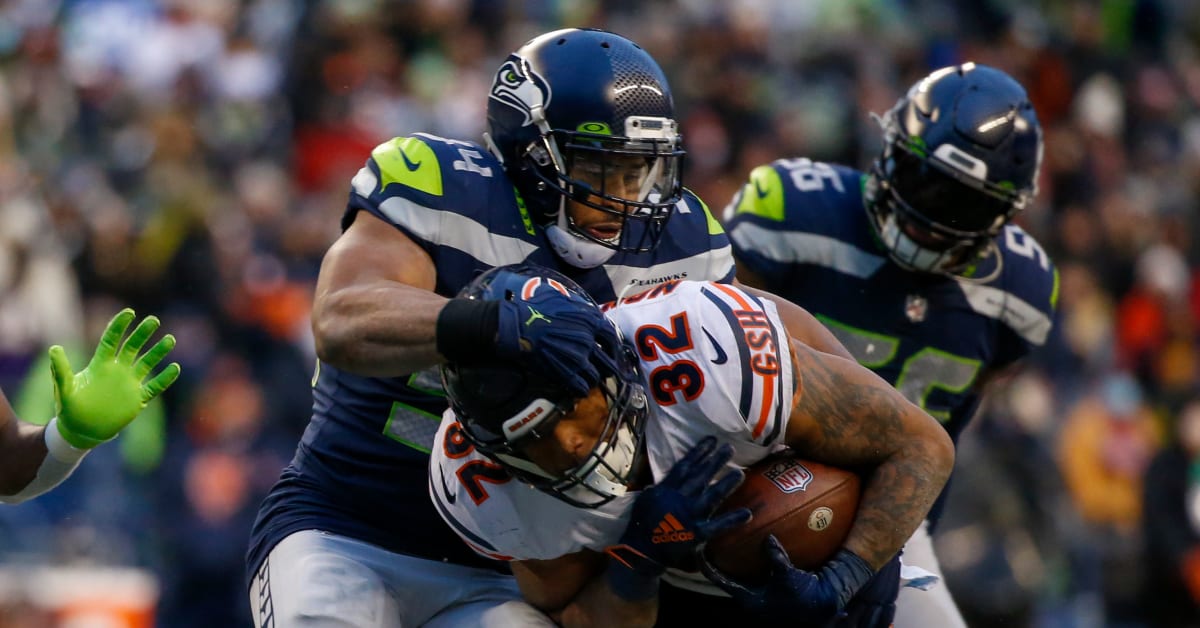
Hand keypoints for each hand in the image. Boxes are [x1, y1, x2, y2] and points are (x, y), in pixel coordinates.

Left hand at [52, 309, 180, 448]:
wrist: (82, 431)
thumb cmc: (70, 409)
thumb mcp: (64, 389)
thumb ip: (61, 369)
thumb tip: (54, 348)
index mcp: (100, 365)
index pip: (112, 340)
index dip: (120, 326)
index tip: (130, 312)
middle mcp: (117, 370)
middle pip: (133, 347)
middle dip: (143, 333)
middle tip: (153, 320)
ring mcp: (129, 384)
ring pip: (147, 364)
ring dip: (158, 352)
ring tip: (170, 339)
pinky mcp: (138, 399)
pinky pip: (155, 387)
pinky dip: (165, 379)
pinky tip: (175, 368)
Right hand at [494, 290, 609, 396]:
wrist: (518, 327)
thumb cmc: (536, 310)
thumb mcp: (562, 298)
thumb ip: (578, 307)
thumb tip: (584, 310)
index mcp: (591, 322)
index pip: (612, 338)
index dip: (613, 348)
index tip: (611, 352)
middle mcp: (589, 341)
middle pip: (609, 362)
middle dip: (607, 368)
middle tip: (603, 370)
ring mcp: (578, 359)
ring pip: (596, 377)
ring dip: (593, 379)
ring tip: (588, 380)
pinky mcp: (566, 374)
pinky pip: (582, 388)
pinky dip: (582, 390)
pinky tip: (578, 389)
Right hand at [606, 436, 750, 575]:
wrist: (641, 550)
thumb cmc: (641, 524)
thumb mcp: (645, 500)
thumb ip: (658, 488)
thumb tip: (668, 477)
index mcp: (666, 490)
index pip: (685, 467)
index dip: (698, 452)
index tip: (711, 441)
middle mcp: (680, 499)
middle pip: (701, 477)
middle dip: (715, 461)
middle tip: (730, 448)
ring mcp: (690, 516)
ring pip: (712, 496)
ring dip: (727, 484)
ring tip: (740, 473)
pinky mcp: (697, 533)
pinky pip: (717, 526)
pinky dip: (732, 520)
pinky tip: (747, 514)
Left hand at [699, 536, 873, 626]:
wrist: (825, 605)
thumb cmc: (804, 597)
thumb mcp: (788, 577)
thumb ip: (776, 558)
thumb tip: (767, 539)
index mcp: (750, 599)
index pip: (722, 582)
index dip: (708, 568)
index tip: (697, 553)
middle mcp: (753, 597)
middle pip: (729, 577)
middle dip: (719, 561)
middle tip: (708, 542)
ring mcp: (763, 593)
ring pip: (743, 573)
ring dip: (736, 559)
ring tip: (726, 539)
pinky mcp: (773, 586)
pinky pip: (759, 569)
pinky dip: (756, 557)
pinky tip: (757, 541)